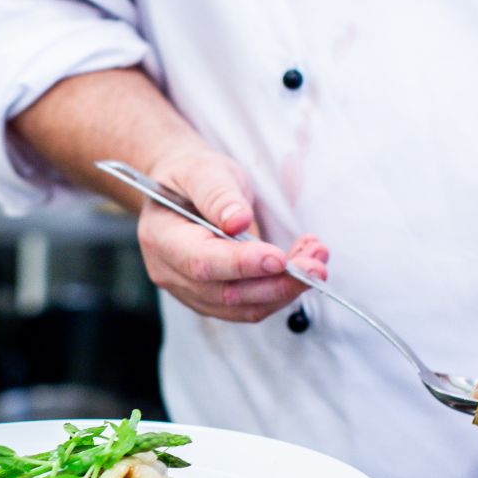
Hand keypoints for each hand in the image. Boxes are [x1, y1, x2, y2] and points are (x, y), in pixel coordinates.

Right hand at [137, 149, 327, 322]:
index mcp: (161, 238)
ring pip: (243, 307)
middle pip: (226, 293)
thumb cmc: (193, 178)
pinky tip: (301, 268)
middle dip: (277, 282)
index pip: (202, 262)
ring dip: (286, 289)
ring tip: (316, 261)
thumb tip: (238, 222)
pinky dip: (280, 291)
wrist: (184, 191)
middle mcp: (171, 273)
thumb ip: (218, 195)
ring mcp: (191, 292)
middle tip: (316, 264)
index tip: (279, 258)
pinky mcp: (213, 300)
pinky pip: (250, 307)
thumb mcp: (204, 170)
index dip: (242, 264)